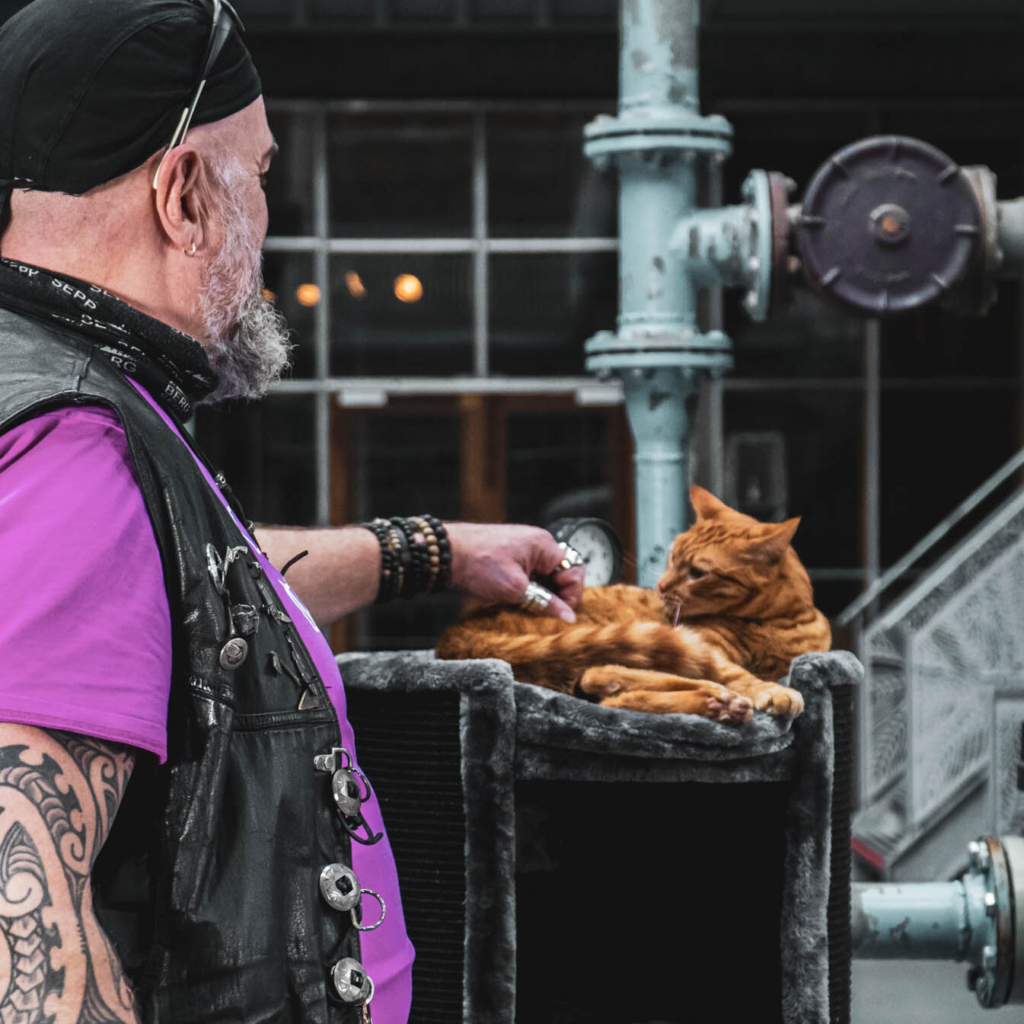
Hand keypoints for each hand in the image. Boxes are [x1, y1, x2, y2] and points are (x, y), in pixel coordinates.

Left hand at [445, 522, 584, 622]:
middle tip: (543, 614)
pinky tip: (516, 602)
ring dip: (540, 595)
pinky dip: (528, 590)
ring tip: (527, 609)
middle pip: (561, 575)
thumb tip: (568, 617)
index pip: (574, 572)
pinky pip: (529, 576)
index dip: (571, 595)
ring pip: (544, 578)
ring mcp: (522, 550)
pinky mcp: (509, 557)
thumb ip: (545, 603)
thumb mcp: (515, 589)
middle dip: (556, 597)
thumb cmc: (477, 564)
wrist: (443, 555)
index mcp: (544, 545)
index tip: (561, 614)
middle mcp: (537, 544)